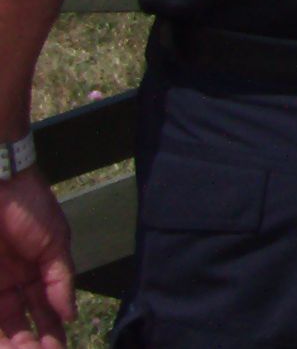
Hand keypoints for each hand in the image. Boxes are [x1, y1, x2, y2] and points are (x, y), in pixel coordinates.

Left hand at [0, 172, 73, 348]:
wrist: (0, 184)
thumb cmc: (31, 208)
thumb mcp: (55, 242)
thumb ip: (60, 279)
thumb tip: (70, 313)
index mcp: (35, 272)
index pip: (44, 309)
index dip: (52, 330)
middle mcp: (10, 284)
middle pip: (19, 323)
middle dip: (30, 343)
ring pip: (0, 322)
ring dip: (12, 342)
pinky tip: (6, 342)